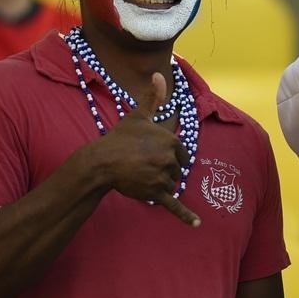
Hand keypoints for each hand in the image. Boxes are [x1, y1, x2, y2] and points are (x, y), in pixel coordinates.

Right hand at [83, 72, 199, 225]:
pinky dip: (186, 216)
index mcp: (172, 140)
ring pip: (171, 184)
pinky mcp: (157, 193)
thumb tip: (159, 73)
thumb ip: (153, 97)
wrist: (101, 162)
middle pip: (177, 170)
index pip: (181, 153)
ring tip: (141, 177)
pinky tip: (197, 224)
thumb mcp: (139, 115)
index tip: (153, 155)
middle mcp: (171, 159)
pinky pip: (174, 205)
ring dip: (161, 184)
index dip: (168, 155)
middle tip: (144, 166)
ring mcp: (164, 176)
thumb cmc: (120, 138)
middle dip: (164, 171)